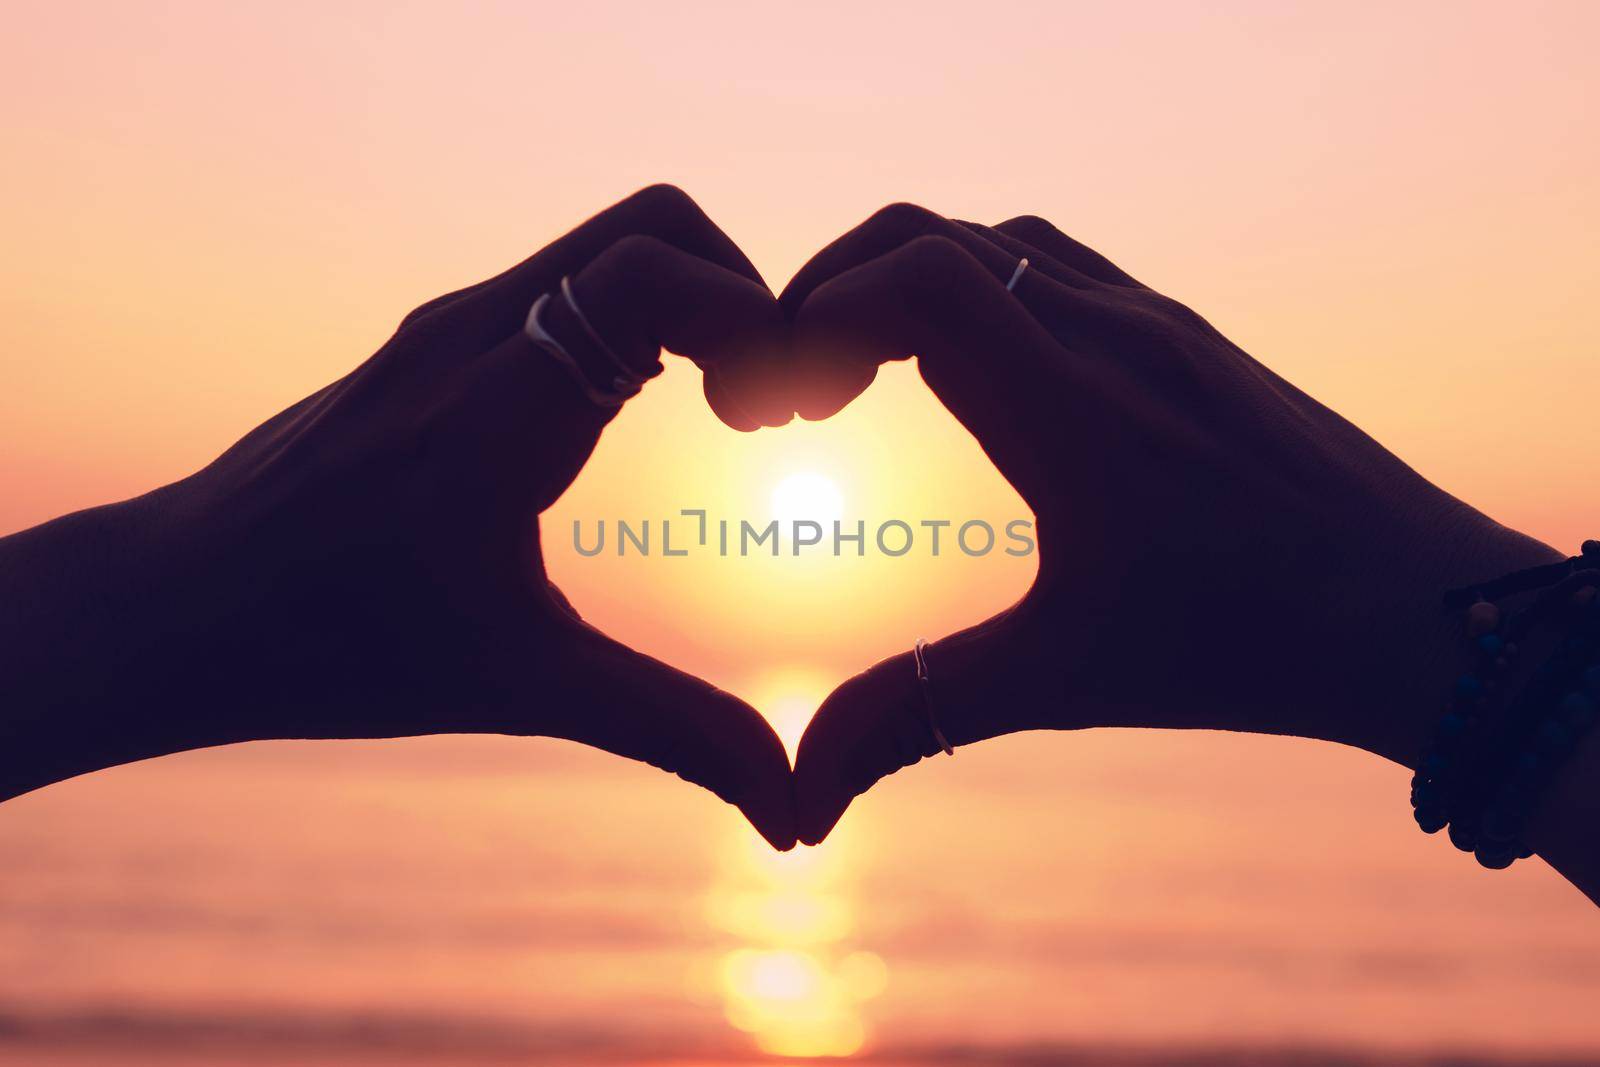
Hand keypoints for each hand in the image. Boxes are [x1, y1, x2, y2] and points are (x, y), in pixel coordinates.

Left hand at [0, 185, 798, 848]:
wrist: (174, 609)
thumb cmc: (330, 649)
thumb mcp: (520, 686)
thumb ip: (670, 729)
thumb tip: (793, 811)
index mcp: (495, 407)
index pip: (652, 269)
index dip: (752, 317)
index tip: (775, 419)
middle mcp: (470, 336)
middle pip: (650, 223)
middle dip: (742, 295)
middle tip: (759, 410)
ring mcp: (445, 327)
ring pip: (605, 246)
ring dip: (690, 307)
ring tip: (722, 415)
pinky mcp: (431, 341)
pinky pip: (562, 283)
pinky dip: (635, 322)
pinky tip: (634, 419)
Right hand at [779, 204, 1560, 845]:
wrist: (1421, 611)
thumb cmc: (1249, 649)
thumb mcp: (1063, 682)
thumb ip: (912, 721)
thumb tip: (795, 805)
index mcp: (1076, 410)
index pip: (917, 278)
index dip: (813, 316)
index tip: (773, 406)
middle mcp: (1115, 335)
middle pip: (933, 237)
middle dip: (833, 295)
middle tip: (796, 396)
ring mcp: (1157, 321)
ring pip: (995, 240)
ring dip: (905, 282)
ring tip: (859, 375)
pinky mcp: (1186, 331)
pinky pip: (1054, 264)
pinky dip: (975, 286)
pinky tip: (965, 370)